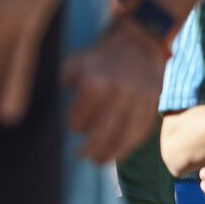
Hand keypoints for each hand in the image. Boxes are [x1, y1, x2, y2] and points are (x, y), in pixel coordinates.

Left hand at [62, 21, 164, 164]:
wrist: (139, 42)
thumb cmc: (102, 55)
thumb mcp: (77, 62)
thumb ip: (64, 82)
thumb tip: (53, 105)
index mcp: (94, 84)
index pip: (79, 119)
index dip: (75, 125)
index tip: (75, 126)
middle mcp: (117, 95)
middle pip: (101, 134)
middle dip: (90, 150)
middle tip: (82, 156)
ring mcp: (137, 102)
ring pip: (122, 138)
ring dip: (109, 154)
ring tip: (99, 161)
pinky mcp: (151, 106)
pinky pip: (140, 134)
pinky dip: (129, 147)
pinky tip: (119, 154)